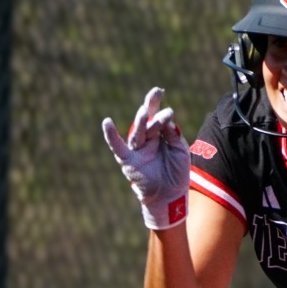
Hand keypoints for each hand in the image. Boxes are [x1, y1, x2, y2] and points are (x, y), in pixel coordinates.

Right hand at [101, 86, 190, 230]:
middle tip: (157, 92)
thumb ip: (172, 134)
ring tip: (144, 111)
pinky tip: (107, 123)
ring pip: (138, 132)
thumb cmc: (176, 173)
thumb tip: (166, 119)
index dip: (156, 103)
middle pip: (147, 120)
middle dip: (151, 107)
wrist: (171, 196)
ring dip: (141, 121)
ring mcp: (137, 149)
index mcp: (158, 135)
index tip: (160, 90)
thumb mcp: (179, 150)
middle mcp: (146, 139)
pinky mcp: (128, 161)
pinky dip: (111, 136)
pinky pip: (117, 147)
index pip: (156, 115)